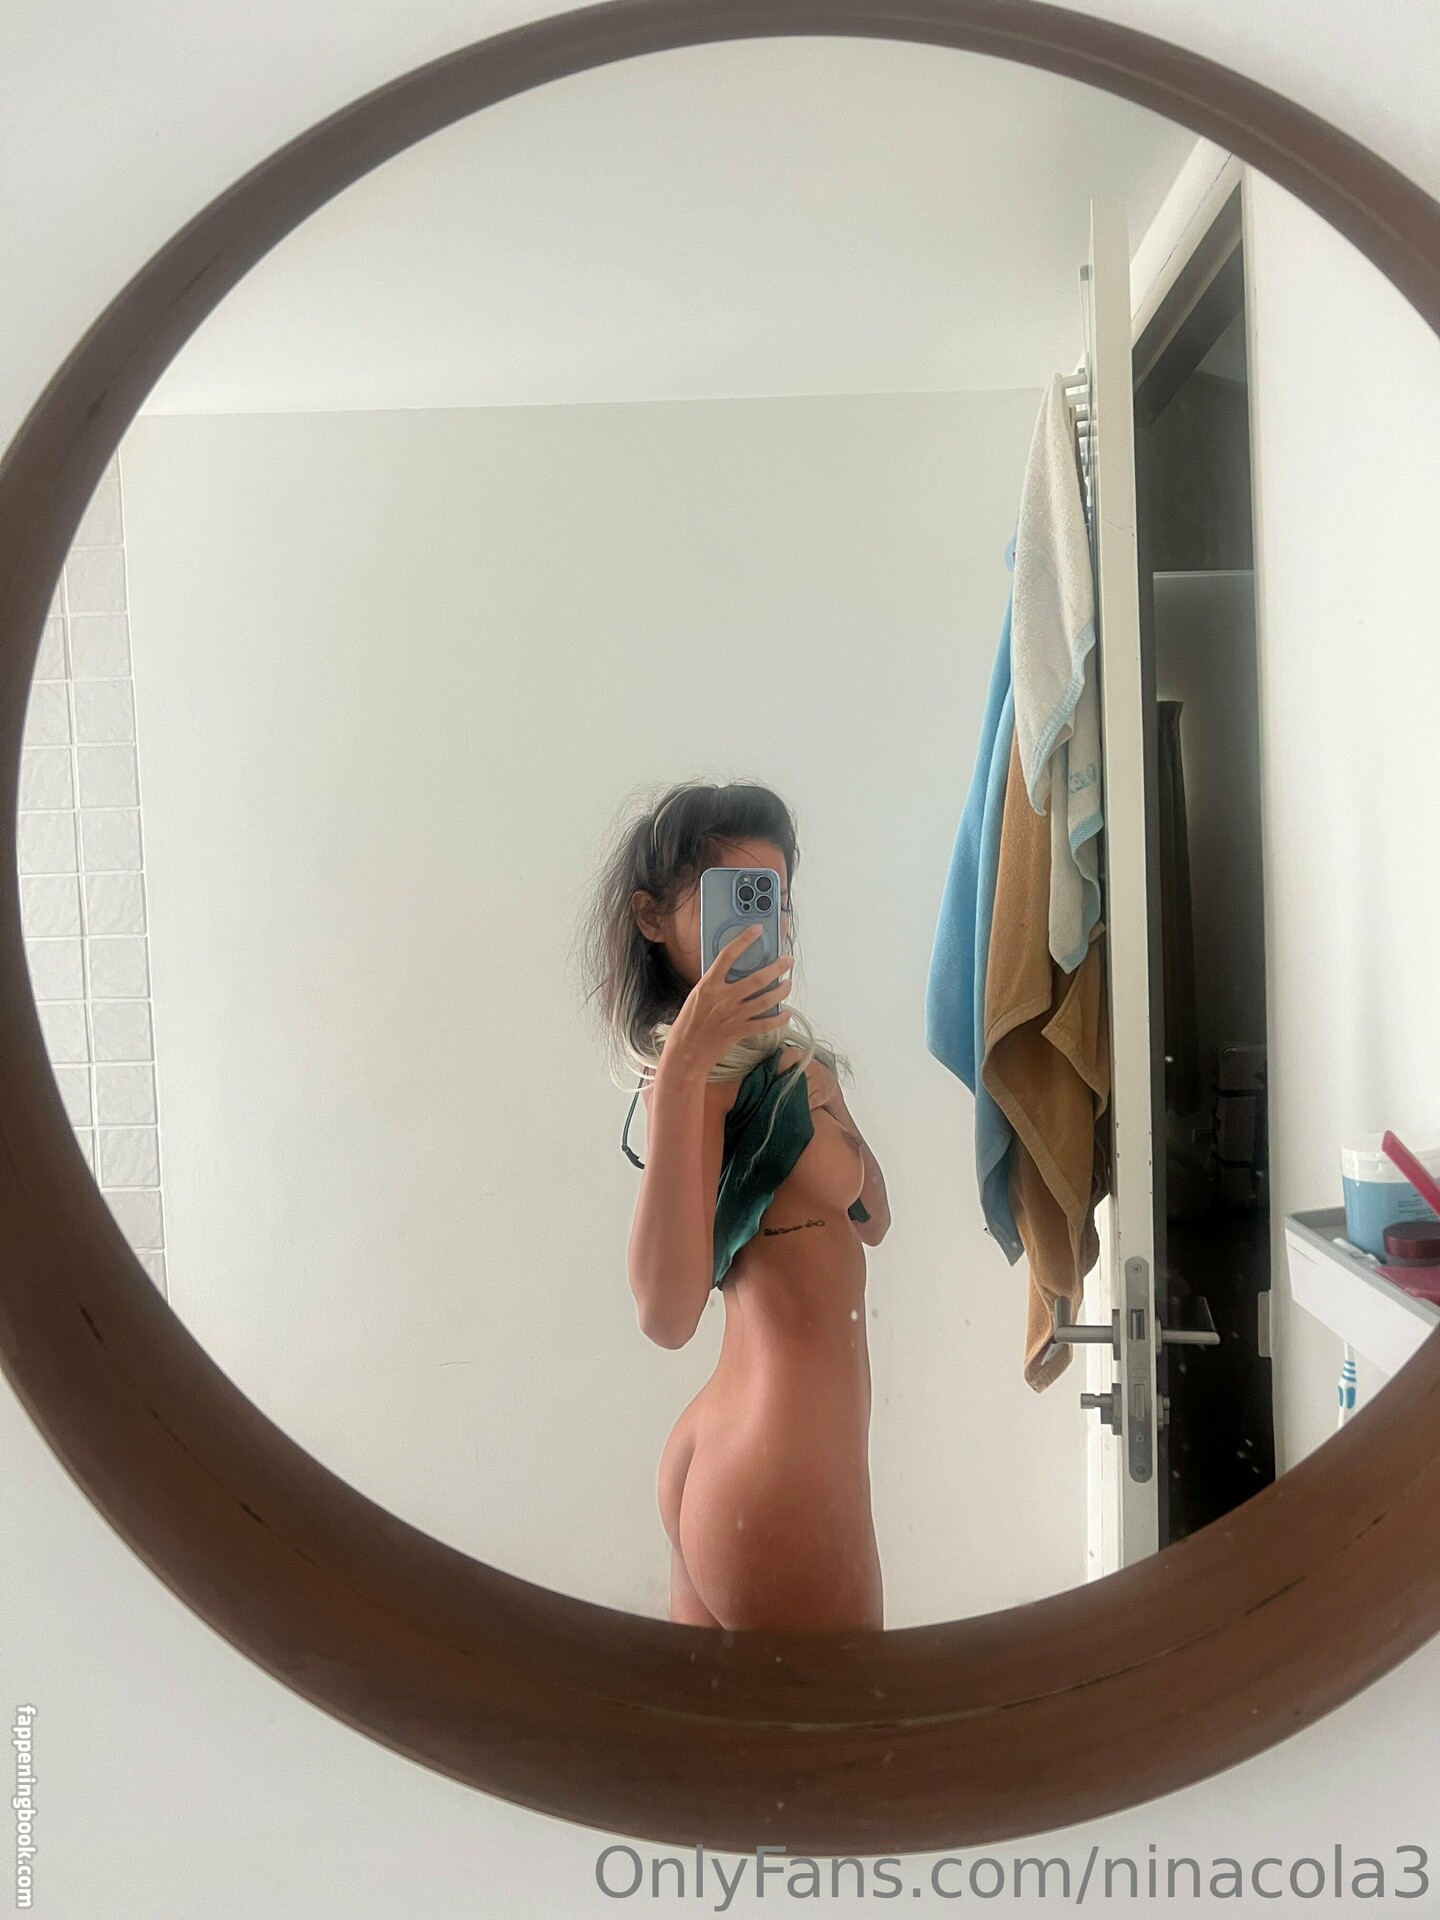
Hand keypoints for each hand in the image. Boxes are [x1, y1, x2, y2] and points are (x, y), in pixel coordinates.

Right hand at [665, 927, 792, 1075]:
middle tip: (788, 961)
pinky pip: (765, 1024)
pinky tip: (786, 1013)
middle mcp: (723, 998)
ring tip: (788, 984)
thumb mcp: (696, 996)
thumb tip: (733, 973)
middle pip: (756, 979)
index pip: (727, 955)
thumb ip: (714, 984)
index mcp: (708, 985)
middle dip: (777, 968)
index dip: (744, 940)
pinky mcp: (740, 1031)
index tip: (757, 930)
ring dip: (781, 991)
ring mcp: (733, 1015)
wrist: (685, 1052)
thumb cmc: (688, 1024)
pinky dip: (779, 1018)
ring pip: (765, 1000)